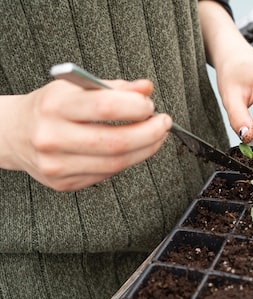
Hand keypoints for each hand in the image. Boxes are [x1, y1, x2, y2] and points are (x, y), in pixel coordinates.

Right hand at [0, 79, 171, 190]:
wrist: (13, 133)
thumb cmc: (50, 107)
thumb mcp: (77, 87)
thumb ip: (115, 87)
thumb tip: (147, 88)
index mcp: (55, 106)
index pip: (105, 107)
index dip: (136, 107)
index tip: (150, 105)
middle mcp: (53, 137)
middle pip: (116, 142)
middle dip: (150, 133)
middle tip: (164, 124)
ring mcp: (57, 165)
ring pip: (115, 164)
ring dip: (145, 150)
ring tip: (156, 136)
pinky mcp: (64, 183)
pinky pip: (106, 175)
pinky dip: (126, 161)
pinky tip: (133, 150)